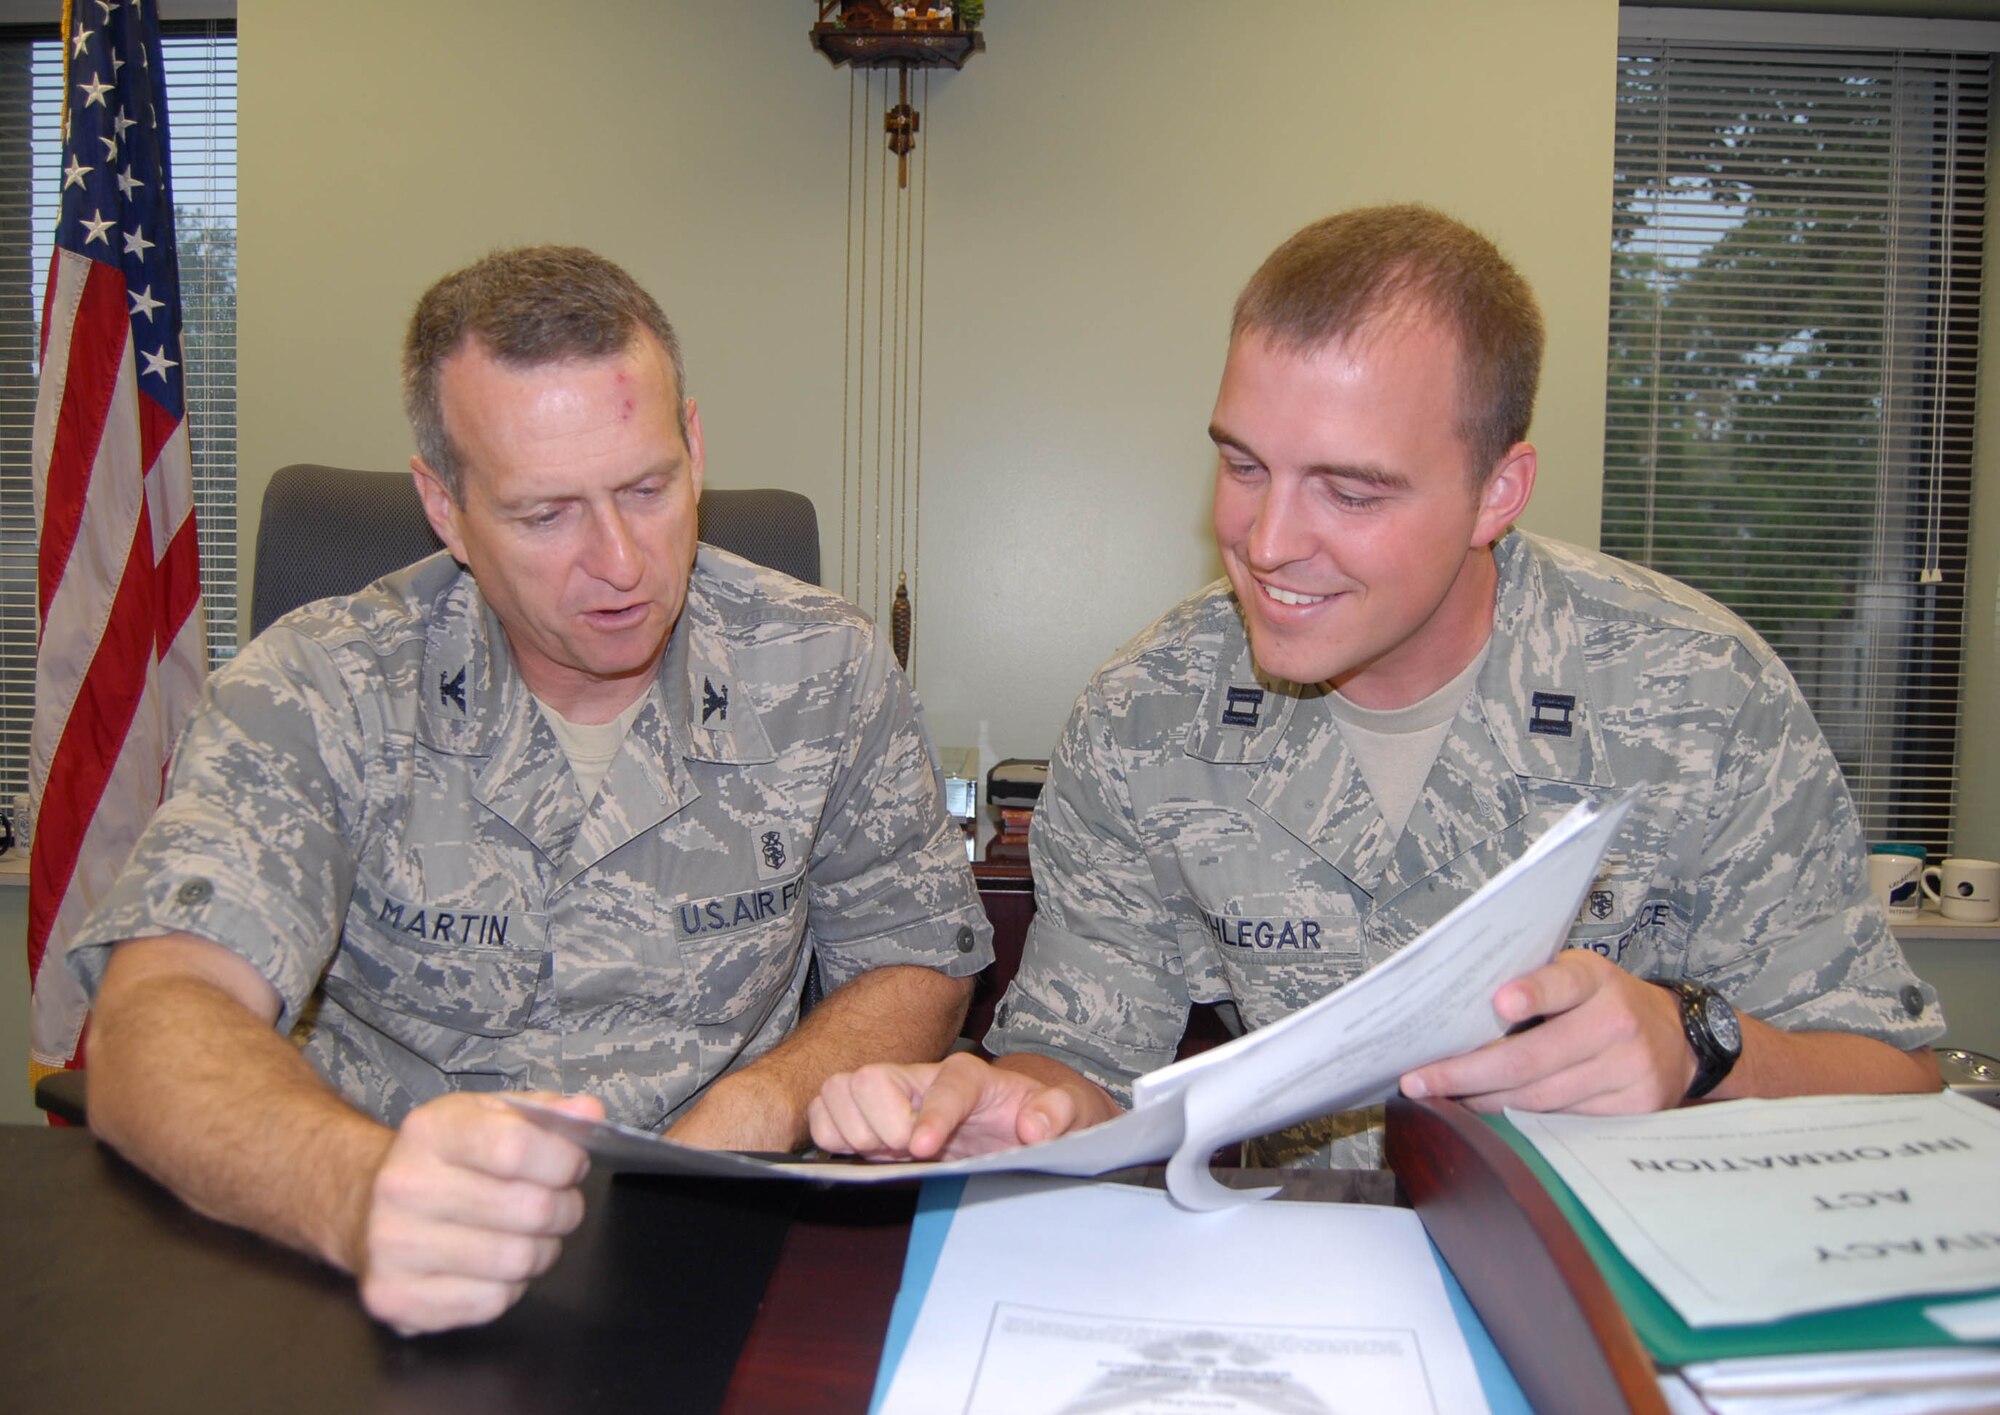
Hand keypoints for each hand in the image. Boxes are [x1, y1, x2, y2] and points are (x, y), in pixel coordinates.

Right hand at [357, 1091, 600, 1334]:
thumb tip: (589, 1115)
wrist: (362, 1206)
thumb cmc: (442, 1160)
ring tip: (529, 1236)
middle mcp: (402, 1187)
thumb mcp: (487, 1116)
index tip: (573, 1165)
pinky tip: (493, 1267)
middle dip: (563, 1209)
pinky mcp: (393, 1298)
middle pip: (527, 1209)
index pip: (516, 1147)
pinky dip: (509, 1287)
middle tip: (558, 1205)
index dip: (563, 1160)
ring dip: (541, 1251)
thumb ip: (545, 1113)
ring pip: (516, 1260)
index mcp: (430, 1132)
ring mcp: (392, 1247)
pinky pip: (490, 1302)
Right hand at [808, 1053, 1099, 1160]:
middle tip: (903, 1151)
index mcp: (972, 1078)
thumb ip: (1059, 1113)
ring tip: (882, 1152)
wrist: (1021, 1122)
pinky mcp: (870, 1120)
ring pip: (840, 1089)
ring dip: (851, 1127)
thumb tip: (1034, 1128)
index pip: (946, 1083)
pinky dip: (830, 1135)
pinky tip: (862, 1155)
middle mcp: (923, 1081)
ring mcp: (892, 1099)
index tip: (921, 1148)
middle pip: (871, 1075)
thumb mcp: (1070, 1113)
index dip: (931, 1114)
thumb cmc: (1040, 1117)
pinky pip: (824, 1114)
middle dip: (878, 1119)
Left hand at [1399, 950, 1693, 1114]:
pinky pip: (1562, 1119)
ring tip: (1446, 1096)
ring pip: (1540, 1096)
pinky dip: (1521, 1117)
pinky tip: (1492, 1109)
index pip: (1563, 983)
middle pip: (1531, 1057)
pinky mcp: (1635, 1107)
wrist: (1678, 1038)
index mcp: (1595, 980)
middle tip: (1419, 1080)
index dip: (1533, 993)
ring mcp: (1629, 1068)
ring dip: (1485, 1100)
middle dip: (1466, 1072)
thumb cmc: (1603, 1001)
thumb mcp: (1577, 976)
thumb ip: (1533, 986)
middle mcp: (1616, 1022)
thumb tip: (1459, 1013)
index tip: (1500, 1002)